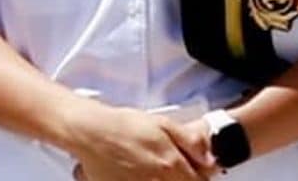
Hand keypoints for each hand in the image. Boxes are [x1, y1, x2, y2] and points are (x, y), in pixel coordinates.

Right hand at [61, 102, 212, 180]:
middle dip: (181, 178)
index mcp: (171, 165)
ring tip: (152, 169)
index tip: (194, 169)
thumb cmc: (121, 125)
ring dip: (164, 179)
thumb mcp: (161, 123)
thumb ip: (189, 141)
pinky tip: (137, 174)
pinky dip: (145, 180)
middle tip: (172, 168)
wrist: (87, 132)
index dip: (199, 175)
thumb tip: (209, 158)